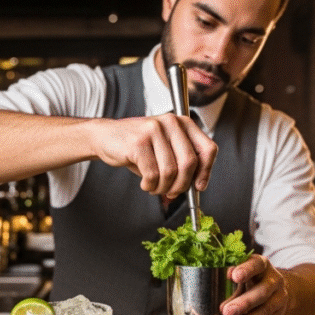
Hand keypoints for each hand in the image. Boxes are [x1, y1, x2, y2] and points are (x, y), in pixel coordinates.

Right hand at [89, 113, 216, 196]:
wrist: (106, 136)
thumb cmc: (139, 147)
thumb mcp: (166, 149)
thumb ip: (183, 163)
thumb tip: (197, 186)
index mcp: (183, 123)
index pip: (208, 149)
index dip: (206, 172)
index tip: (198, 186)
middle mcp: (171, 123)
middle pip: (189, 163)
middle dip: (181, 185)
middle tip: (171, 192)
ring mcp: (154, 130)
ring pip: (170, 172)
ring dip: (163, 187)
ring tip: (154, 187)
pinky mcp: (138, 142)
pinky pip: (152, 174)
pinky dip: (150, 185)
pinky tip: (145, 183)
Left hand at [220, 254, 288, 314]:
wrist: (277, 291)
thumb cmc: (252, 281)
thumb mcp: (243, 277)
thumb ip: (232, 288)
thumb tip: (222, 307)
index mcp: (262, 265)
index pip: (257, 264)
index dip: (246, 269)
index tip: (233, 276)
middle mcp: (274, 280)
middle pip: (262, 291)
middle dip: (244, 303)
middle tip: (227, 312)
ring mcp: (280, 298)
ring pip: (265, 310)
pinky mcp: (279, 314)